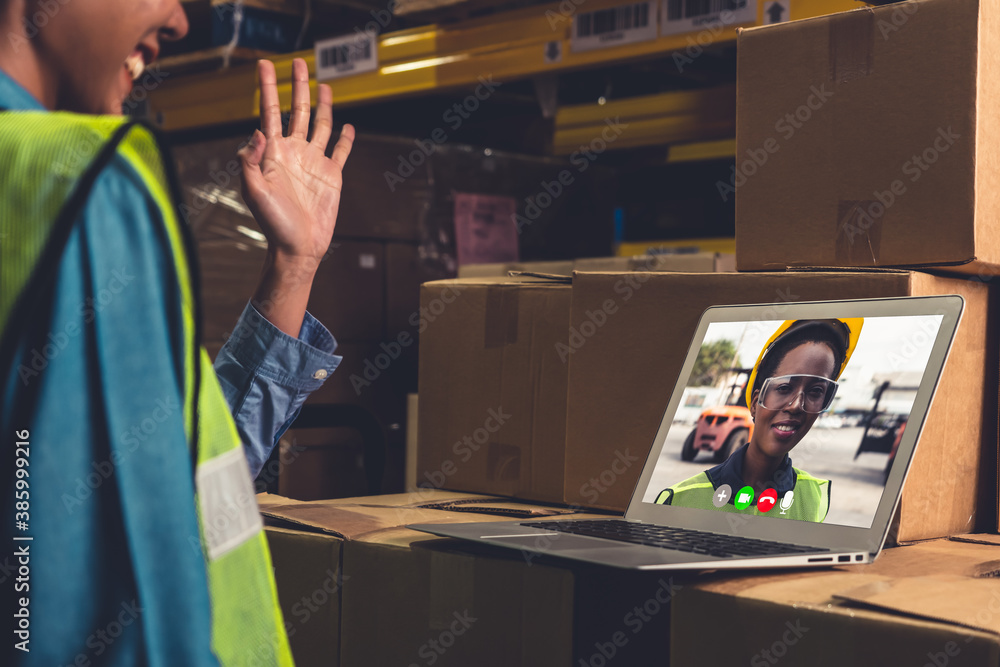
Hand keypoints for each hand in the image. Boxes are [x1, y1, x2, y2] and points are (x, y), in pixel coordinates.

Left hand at [238, 57, 354, 271]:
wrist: (298, 247)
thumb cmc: (273, 224)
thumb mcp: (254, 192)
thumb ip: (250, 162)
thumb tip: (257, 132)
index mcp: (274, 152)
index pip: (270, 112)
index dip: (268, 88)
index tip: (265, 65)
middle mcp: (294, 152)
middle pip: (297, 110)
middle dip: (297, 86)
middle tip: (298, 61)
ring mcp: (314, 162)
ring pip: (321, 125)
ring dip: (323, 105)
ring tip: (324, 85)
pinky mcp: (332, 176)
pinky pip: (340, 152)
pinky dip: (345, 138)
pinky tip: (348, 127)